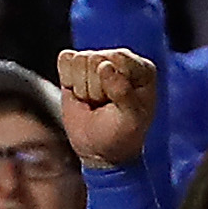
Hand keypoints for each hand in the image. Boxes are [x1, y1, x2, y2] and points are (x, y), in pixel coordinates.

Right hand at [53, 43, 162, 170]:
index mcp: (142, 69)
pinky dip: (68, 80)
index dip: (111, 85)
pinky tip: (81, 93)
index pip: (118, 60)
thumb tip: (105, 66)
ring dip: (82, 88)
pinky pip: (65, 59)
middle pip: (96, 59)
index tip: (118, 105)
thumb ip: (123, 93)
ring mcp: (99, 60)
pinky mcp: (77, 64)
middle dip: (95, 88)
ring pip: (79, 60)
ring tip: (94, 101)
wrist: (98, 149)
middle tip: (104, 106)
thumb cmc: (120, 134)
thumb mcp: (130, 120)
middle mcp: (121, 60)